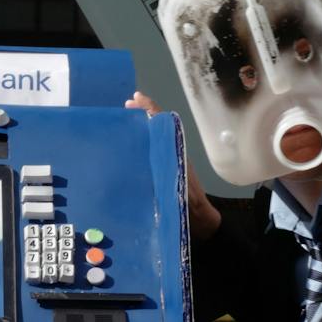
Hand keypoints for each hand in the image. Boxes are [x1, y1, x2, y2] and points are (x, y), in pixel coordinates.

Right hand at [127, 91, 220, 238]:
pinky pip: (151, 153)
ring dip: (140, 129)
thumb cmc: (188, 207)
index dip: (150, 108)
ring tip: (122, 123)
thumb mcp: (176, 188)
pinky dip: (140, 146)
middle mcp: (171, 152)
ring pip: (153, 138)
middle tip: (125, 107)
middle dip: (142, 114)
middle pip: (156, 126)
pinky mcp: (164, 173)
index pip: (162, 123)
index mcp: (174, 151)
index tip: (136, 99)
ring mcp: (168, 162)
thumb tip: (153, 157)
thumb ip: (167, 172)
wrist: (199, 222)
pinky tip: (126, 150)